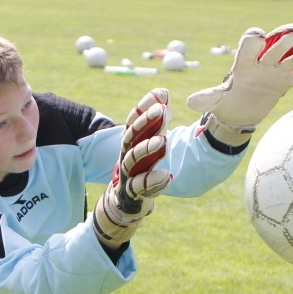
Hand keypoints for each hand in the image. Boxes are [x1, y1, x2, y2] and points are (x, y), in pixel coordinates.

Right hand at [92, 89, 172, 247]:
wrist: (125, 200)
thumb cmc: (142, 166)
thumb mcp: (151, 139)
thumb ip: (158, 119)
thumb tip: (163, 92)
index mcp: (131, 141)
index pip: (134, 120)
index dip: (144, 106)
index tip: (160, 94)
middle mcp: (126, 155)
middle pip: (131, 136)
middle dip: (144, 122)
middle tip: (161, 110)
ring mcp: (128, 174)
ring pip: (132, 159)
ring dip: (146, 149)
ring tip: (163, 140)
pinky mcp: (132, 192)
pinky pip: (140, 187)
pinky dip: (152, 182)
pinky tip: (166, 176)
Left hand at [186, 24, 292, 142]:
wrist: (239, 112)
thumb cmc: (225, 102)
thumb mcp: (215, 101)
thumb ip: (207, 98)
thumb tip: (190, 102)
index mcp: (243, 64)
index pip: (248, 47)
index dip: (253, 42)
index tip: (259, 38)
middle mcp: (262, 63)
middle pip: (275, 46)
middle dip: (284, 38)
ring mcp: (276, 71)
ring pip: (292, 57)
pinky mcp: (286, 82)